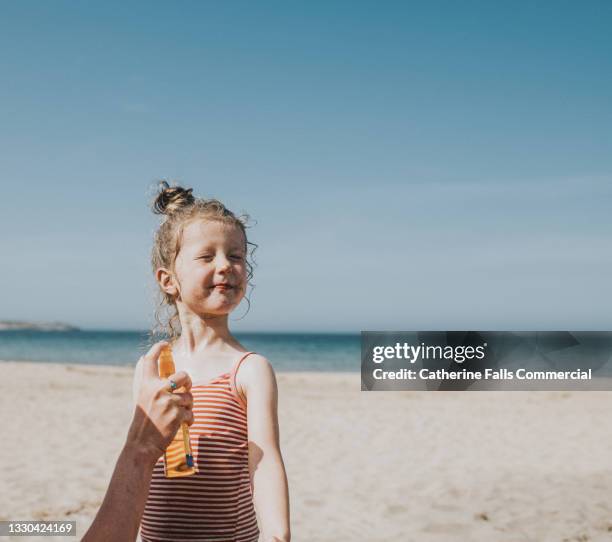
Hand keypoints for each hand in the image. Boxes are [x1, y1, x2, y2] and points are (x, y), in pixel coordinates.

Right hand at [126, 341, 193, 463]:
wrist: (141, 446)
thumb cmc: (143, 423)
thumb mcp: (141, 400)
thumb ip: (150, 386)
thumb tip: (156, 369)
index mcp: (145, 385)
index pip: (151, 360)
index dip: (158, 348)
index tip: (165, 344)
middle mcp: (157, 390)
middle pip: (183, 375)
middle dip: (188, 382)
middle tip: (186, 389)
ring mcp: (168, 402)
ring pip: (189, 397)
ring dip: (187, 406)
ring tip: (178, 415)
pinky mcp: (177, 414)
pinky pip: (190, 413)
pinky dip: (189, 420)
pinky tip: (182, 425)